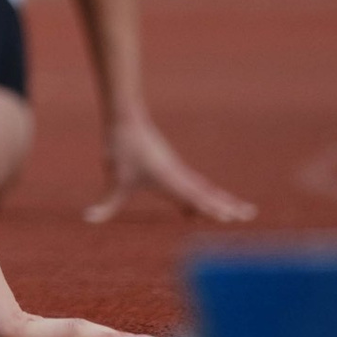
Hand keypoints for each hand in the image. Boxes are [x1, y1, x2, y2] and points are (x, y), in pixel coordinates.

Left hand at [82, 111, 256, 227]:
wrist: (126, 118)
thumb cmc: (121, 147)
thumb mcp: (114, 178)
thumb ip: (106, 203)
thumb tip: (88, 218)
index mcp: (169, 179)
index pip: (195, 197)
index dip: (211, 209)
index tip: (228, 217)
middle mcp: (178, 175)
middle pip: (207, 193)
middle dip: (227, 205)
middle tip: (248, 215)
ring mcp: (177, 170)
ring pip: (203, 189)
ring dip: (220, 200)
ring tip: (237, 213)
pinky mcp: (172, 167)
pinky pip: (192, 185)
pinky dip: (203, 196)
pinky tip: (195, 209)